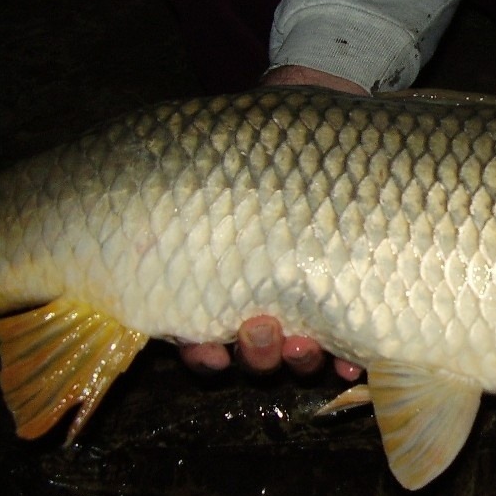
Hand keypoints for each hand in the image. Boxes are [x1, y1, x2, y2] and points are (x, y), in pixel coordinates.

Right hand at [180, 65, 368, 377]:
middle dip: (257, 353)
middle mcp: (267, 293)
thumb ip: (200, 169)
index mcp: (227, 273)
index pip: (202, 333)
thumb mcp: (236, 144)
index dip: (202, 355)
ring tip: (306, 346)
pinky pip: (355, 341)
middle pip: (254, 350)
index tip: (210, 354)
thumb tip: (138, 168)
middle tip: (263, 330)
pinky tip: (354, 366)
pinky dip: (353, 359)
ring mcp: (315, 294)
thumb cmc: (281, 136)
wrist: (345, 129)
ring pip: (300, 351)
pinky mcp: (358, 291)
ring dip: (299, 360)